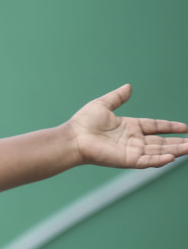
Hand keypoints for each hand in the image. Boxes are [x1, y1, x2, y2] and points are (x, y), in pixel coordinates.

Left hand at [68, 85, 187, 168]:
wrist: (72, 137)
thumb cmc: (83, 123)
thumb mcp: (102, 105)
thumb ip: (117, 97)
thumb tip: (128, 87)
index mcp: (130, 127)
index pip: (155, 127)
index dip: (169, 127)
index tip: (185, 127)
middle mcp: (133, 140)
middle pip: (161, 142)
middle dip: (178, 142)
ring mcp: (131, 151)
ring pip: (158, 152)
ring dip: (175, 151)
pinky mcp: (126, 160)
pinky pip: (146, 161)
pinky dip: (159, 160)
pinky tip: (171, 157)